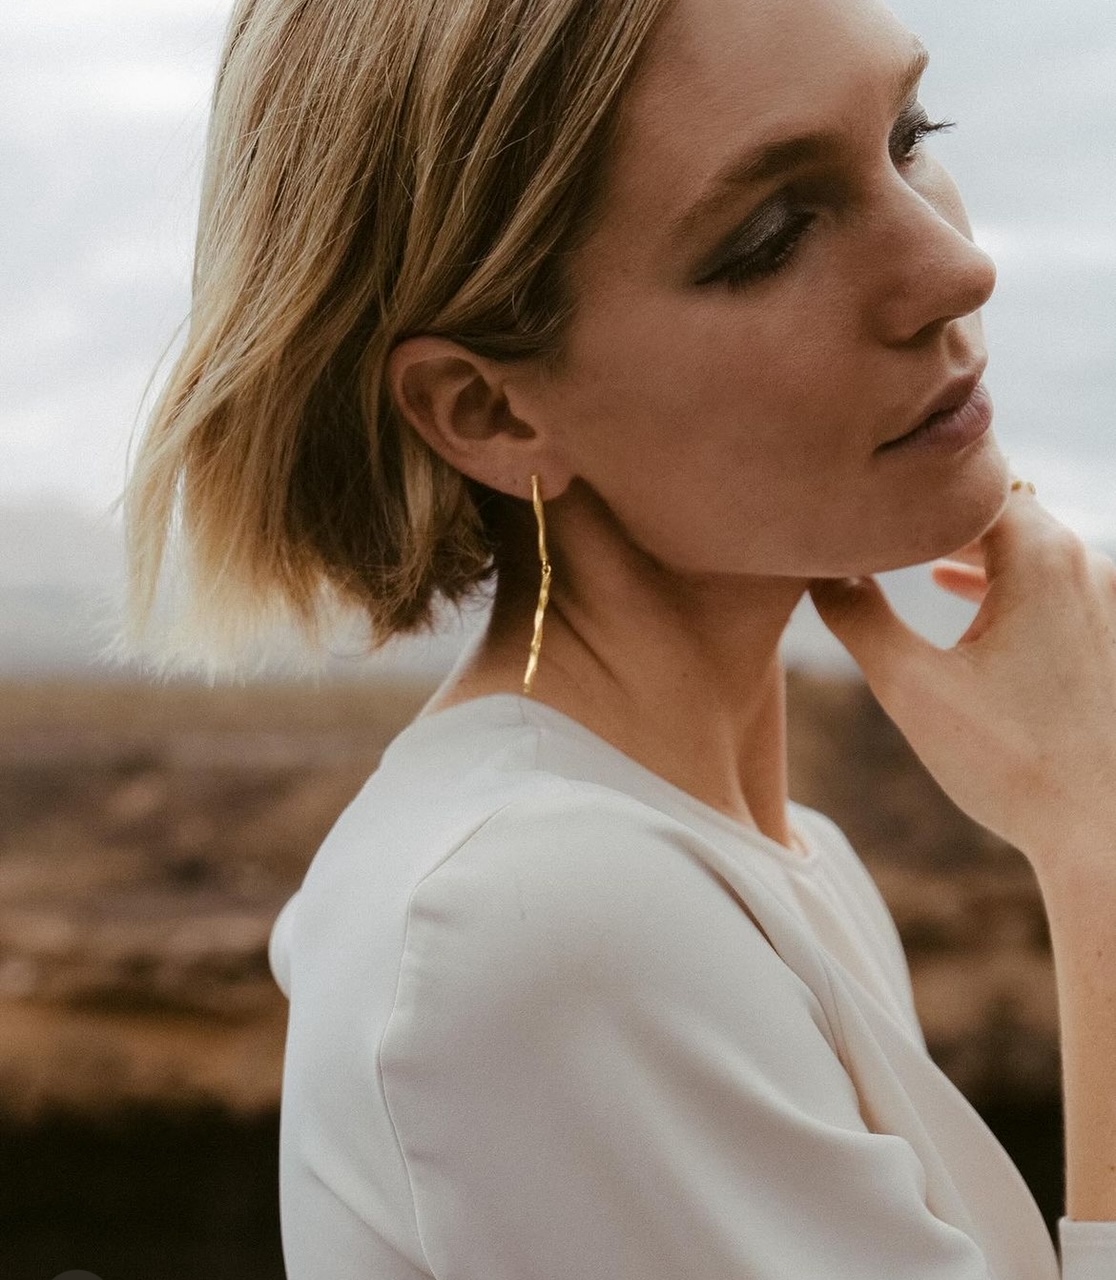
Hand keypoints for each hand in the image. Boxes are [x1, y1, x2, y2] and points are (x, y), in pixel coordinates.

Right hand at [808, 482, 1115, 881]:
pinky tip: (955, 590)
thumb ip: (859, 617)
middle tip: (867, 515)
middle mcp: (1084, 564)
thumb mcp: (913, 687)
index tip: (857, 493)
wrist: (1101, 833)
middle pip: (997, 505)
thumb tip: (819, 570)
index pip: (967, 483)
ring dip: (962, 544)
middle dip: (932, 511)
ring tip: (900, 549)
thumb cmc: (1011, 762)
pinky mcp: (1103, 634)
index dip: (909, 486)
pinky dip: (995, 573)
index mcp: (1042, 558)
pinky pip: (1044, 576)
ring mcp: (1102, 598)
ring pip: (1023, 541)